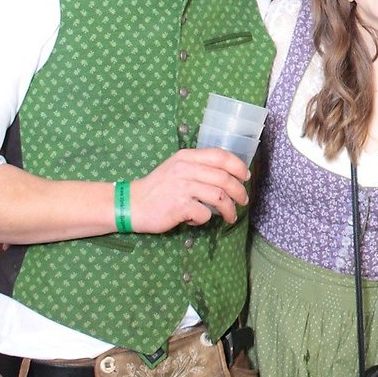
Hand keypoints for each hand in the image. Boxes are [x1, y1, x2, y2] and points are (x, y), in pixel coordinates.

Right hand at [131, 148, 250, 230]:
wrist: (132, 204)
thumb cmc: (158, 188)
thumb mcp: (176, 168)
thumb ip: (198, 167)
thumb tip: (228, 175)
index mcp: (187, 157)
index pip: (220, 156)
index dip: (238, 166)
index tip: (245, 177)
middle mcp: (185, 169)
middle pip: (224, 178)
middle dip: (239, 192)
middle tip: (243, 201)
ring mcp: (182, 187)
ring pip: (220, 197)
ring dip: (229, 209)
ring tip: (230, 216)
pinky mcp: (179, 206)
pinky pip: (205, 214)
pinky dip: (205, 220)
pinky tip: (197, 220)